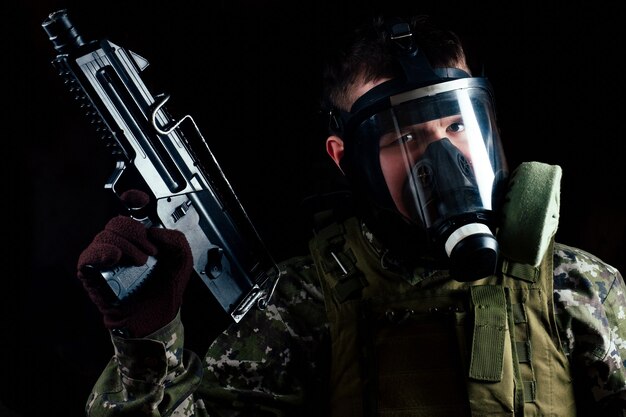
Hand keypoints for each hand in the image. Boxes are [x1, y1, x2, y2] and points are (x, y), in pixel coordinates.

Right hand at [77, 190, 192, 337]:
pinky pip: (88, 257)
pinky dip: (101, 253)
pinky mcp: (93, 274)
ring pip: (105, 236)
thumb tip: (154, 231)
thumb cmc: (166, 288)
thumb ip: (175, 239)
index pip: (128, 209)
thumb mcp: (182, 259)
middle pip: (117, 221)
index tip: (139, 198)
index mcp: (140, 237)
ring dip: (126, 246)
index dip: (131, 198)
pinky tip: (115, 258)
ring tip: (140, 262)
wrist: (158, 315)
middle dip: (136, 232)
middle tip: (150, 251)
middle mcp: (121, 244)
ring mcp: (106, 258)